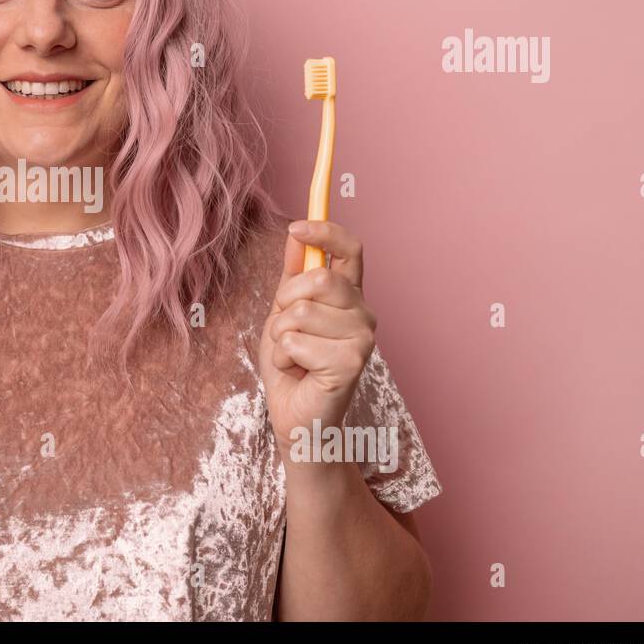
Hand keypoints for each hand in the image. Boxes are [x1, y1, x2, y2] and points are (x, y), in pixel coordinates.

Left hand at [259, 220, 377, 443]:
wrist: (294, 416)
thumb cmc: (291, 366)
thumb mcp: (284, 312)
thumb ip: (293, 275)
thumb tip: (296, 234)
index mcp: (349, 297)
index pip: (351, 249)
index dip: (326, 232)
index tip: (297, 228)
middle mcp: (363, 313)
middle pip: (319, 278)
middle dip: (285, 303)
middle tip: (286, 330)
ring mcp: (362, 338)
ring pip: (302, 312)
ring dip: (281, 336)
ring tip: (292, 355)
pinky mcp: (351, 363)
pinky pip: (296, 342)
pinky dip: (283, 357)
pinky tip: (297, 372)